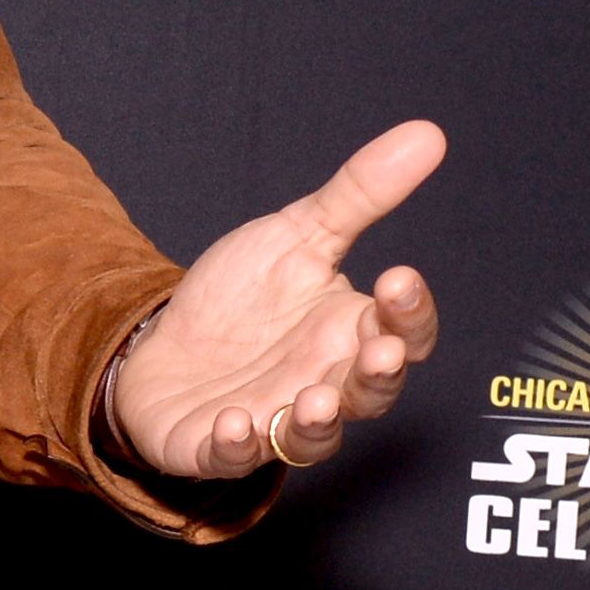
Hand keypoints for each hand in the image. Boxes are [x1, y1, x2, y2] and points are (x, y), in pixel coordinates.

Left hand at [108, 121, 444, 482]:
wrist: (162, 344)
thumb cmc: (243, 300)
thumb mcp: (297, 235)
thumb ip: (359, 195)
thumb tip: (427, 133)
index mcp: (349, 332)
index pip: (403, 332)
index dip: (410, 313)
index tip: (398, 277)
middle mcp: (324, 383)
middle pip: (370, 392)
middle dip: (378, 376)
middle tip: (378, 352)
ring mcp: (274, 420)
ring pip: (312, 438)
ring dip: (318, 423)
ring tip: (314, 400)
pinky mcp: (218, 446)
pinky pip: (234, 456)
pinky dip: (237, 445)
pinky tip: (233, 422)